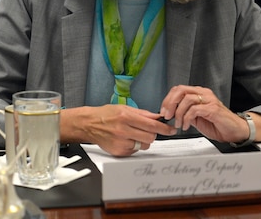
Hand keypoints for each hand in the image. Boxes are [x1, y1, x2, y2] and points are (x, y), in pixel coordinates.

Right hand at [60, 104, 175, 156]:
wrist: (89, 124)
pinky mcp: (118, 152)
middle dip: (153, 133)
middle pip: (150, 137)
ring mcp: (120, 143)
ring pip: (144, 145)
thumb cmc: (107, 114)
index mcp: (126, 117)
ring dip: (144, 140)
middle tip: (147, 129)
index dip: (164, 128)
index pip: (151, 125)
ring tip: (134, 133)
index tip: (171, 130)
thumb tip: (158, 117)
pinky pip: (135, 150)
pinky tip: (127, 139)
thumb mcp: (125, 108)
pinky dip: (135, 145)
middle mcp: (123, 130)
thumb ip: (143, 114)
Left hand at [160, 85, 249, 142]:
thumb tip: (169, 113)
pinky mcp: (213, 109)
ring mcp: (209, 100)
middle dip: (170, 103)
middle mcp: (204, 94)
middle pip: (181, 90)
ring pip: (187, 99)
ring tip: (179, 124)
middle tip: (167, 116)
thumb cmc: (217, 124)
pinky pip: (195, 110)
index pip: (179, 89)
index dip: (168, 99)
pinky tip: (187, 126)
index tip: (163, 111)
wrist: (234, 131)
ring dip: (179, 113)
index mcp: (199, 93)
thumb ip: (185, 112)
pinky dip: (187, 118)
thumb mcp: (196, 117)